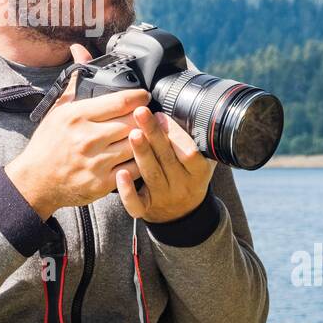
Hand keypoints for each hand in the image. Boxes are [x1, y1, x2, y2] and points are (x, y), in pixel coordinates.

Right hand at [4, 43, 148, 217]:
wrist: (35, 181)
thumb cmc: (48, 143)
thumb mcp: (59, 109)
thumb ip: (76, 80)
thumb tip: (80, 50)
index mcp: (78, 115)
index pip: (121, 101)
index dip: (140, 97)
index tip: (144, 97)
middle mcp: (88, 138)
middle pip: (133, 122)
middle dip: (146, 117)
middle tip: (151, 115)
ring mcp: (96, 162)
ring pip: (137, 145)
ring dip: (148, 139)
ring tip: (153, 133)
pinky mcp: (102, 183)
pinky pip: (134, 169)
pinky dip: (142, 161)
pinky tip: (144, 156)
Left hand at [116, 106, 216, 222]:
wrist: (183, 214)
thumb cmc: (189, 177)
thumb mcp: (202, 160)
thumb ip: (195, 141)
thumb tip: (183, 107)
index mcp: (198, 172)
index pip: (190, 152)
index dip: (176, 134)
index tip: (161, 114)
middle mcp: (182, 185)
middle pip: (167, 159)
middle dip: (154, 134)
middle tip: (141, 113)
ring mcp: (163, 198)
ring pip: (151, 174)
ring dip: (141, 153)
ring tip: (132, 133)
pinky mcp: (146, 208)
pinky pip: (136, 203)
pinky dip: (127, 190)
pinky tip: (120, 173)